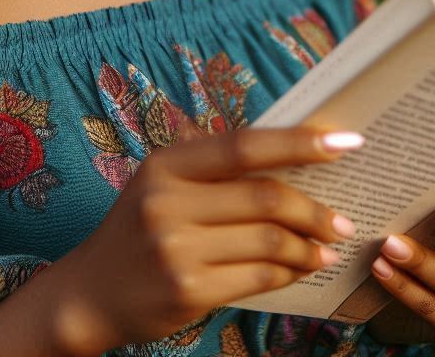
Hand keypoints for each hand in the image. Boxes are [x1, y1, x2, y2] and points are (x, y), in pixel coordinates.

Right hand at [52, 125, 362, 353]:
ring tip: (328, 246)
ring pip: (269, 241)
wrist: (89, 293)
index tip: (345, 141)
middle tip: (342, 219)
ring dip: (309, 246)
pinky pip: (258, 278)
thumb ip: (216, 169)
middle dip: (314, 209)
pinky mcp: (186, 291)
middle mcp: (167, 202)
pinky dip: (290, 273)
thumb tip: (296, 161)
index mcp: (167, 164)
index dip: (299, 142)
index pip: (245, 146)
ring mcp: (176, 249)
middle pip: (265, 197)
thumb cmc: (141, 227)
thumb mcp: (164, 183)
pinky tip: (304, 269)